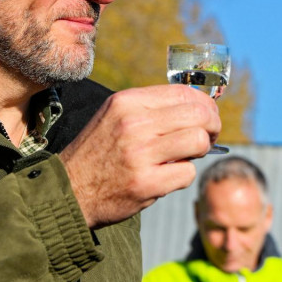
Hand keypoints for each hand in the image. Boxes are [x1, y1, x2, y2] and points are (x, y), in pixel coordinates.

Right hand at [58, 85, 220, 228]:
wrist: (69, 189)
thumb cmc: (99, 152)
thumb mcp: (116, 116)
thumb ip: (151, 109)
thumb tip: (197, 107)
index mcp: (128, 101)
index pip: (185, 93)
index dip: (205, 105)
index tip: (208, 117)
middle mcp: (134, 123)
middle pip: (199, 115)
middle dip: (212, 127)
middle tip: (208, 137)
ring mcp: (140, 153)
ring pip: (199, 141)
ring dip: (200, 151)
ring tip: (187, 156)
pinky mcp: (145, 182)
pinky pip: (188, 173)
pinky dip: (183, 176)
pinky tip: (166, 176)